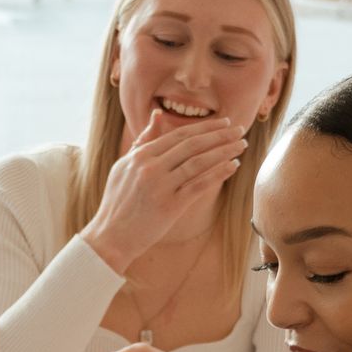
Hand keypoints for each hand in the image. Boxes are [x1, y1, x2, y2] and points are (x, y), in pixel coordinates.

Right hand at [82, 107, 248, 273]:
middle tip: (239, 129)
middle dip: (219, 134)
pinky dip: (218, 173)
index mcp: (140, 156)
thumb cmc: (118, 201)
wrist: (110, 237)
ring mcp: (161, 186)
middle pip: (192, 144)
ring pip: (199, 162)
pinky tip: (233, 165)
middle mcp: (151, 167)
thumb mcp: (125, 166)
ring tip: (241, 145)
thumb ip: (143, 141)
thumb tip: (158, 115)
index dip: (205, 127)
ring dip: (224, 151)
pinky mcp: (170, 206)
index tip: (224, 122)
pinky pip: (199, 185)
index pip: (179, 134)